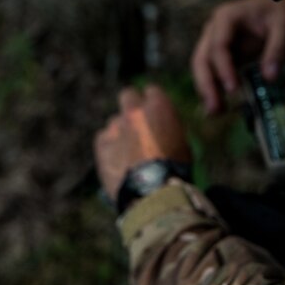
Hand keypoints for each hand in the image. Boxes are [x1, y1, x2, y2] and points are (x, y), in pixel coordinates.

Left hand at [93, 85, 191, 200]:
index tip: (155, 112)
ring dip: (121, 130)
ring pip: (115, 120)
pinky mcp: (102, 144)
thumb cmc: (176, 170)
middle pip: (128, 96)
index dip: (153, 102)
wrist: (153, 193)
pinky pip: (103, 138)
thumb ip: (169, 127)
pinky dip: (109, 145)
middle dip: (132, 106)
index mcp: (158, 106)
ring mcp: (116, 126)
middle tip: (137, 122)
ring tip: (128, 150)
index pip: (152, 91)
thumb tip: (162, 127)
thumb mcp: (183, 142)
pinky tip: (117, 159)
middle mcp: (135, 111)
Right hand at [191, 0, 284, 113]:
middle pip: (202, 58)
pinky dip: (213, 87)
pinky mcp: (220, 53)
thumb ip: (277, 49)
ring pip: (202, 66)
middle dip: (206, 84)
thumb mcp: (284, 24)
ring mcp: (213, 41)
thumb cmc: (276, 8)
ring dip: (206, 89)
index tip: (233, 89)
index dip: (223, 68)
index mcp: (226, 18)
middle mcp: (213, 29)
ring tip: (216, 112)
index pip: (219, 46)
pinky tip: (219, 106)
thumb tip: (270, 78)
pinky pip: (211, 71)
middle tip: (216, 108)